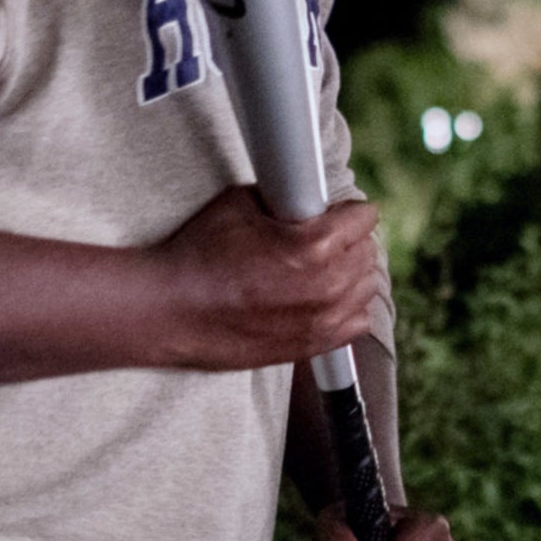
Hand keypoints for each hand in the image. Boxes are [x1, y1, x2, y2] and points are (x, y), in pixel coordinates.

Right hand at [157, 187, 380, 370]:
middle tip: (325, 235)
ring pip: (366, 288)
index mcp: (312, 246)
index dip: (346, 209)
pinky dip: (346, 307)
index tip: (335, 211)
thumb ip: (284, 199)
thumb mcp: (240, 203)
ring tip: (324, 266)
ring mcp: (321, 320)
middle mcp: (325, 286)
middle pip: (368, 253)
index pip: (363, 218)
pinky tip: (323, 298)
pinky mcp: (311, 345)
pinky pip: (356, 323)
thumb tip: (301, 194)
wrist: (172, 309)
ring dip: (351, 273)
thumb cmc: (199, 255)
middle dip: (349, 240)